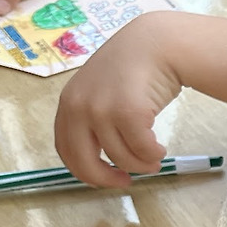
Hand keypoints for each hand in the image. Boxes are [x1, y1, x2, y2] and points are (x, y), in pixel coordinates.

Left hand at [55, 10, 182, 187]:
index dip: (86, 172)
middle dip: (107, 178)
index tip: (106, 178)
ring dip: (141, 164)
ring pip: (121, 158)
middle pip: (85, 162)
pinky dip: (154, 155)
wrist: (155, 44)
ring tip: (154, 158)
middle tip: (126, 182)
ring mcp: (102, 110)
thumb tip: (103, 156)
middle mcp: (79, 108)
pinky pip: (142, 149)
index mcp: (68, 104)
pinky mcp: (128, 113)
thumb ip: (93, 117)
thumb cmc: (132, 68)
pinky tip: (160, 148)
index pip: (66, 150)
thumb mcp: (100, 91)